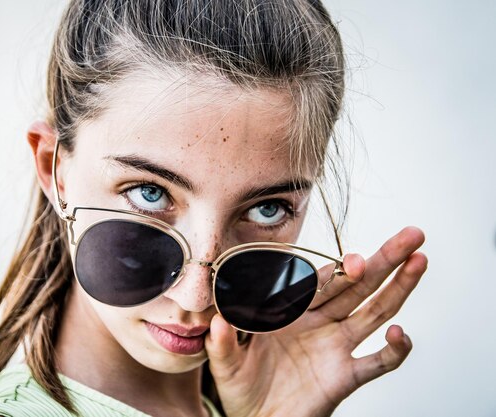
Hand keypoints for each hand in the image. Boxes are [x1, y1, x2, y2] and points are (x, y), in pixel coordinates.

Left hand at [205, 227, 426, 416]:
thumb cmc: (241, 386)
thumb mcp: (225, 362)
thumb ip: (223, 342)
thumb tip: (216, 320)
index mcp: (290, 310)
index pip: (319, 283)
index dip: (337, 271)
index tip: (351, 261)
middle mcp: (318, 323)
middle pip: (357, 286)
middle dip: (383, 261)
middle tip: (410, 235)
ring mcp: (335, 347)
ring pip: (373, 312)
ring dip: (398, 288)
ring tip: (419, 261)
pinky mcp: (345, 376)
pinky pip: (377, 363)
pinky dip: (393, 350)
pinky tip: (401, 335)